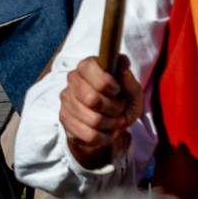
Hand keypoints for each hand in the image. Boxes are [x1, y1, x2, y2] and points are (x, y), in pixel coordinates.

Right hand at [61, 53, 145, 169]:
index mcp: (87, 67)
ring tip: (114, 121)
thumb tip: (123, 61)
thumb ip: (128, 79)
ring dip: (111, 124)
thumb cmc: (122, 104)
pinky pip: (88, 134)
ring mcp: (66, 100)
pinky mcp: (64, 119)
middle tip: (119, 109)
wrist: (110, 126)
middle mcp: (73, 80)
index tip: (117, 90)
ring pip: (92, 119)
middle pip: (91, 98)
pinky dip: (104, 137)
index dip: (107, 83)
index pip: (89, 69)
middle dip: (113, 108)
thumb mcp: (132, 92)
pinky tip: (106, 132)